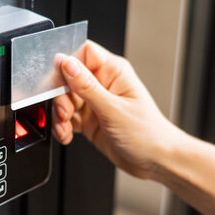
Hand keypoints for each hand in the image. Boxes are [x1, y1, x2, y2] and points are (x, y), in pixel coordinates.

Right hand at [52, 40, 179, 178]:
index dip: (67, 64)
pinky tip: (67, 135)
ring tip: (65, 127)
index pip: (83, 53)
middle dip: (61, 97)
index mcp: (113, 72)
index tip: (58, 81)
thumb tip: (66, 63)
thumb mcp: (113, 109)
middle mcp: (103, 84)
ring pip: (64, 100)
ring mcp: (95, 103)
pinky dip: (62, 127)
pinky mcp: (89, 120)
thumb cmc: (147, 133)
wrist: (155, 161)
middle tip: (65, 112)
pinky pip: (67, 118)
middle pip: (68, 79)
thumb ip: (86, 86)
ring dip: (60, 115)